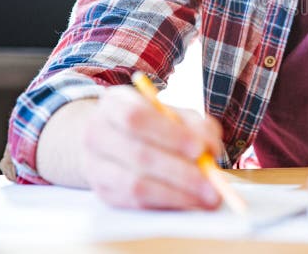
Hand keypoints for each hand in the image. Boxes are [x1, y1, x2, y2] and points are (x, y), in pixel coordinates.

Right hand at [82, 85, 223, 209]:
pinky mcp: (103, 193)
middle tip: (211, 184)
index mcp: (113, 103)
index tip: (200, 149)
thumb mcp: (172, 113)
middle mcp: (97, 133)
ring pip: (136, 184)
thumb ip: (196, 125)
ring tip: (205, 198)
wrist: (108, 140)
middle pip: (139, 155)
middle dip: (181, 172)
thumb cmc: (150, 123)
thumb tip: (210, 149)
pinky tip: (188, 202)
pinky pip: (135, 203)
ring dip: (177, 194)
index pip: (137, 117)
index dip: (170, 134)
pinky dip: (166, 204)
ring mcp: (95, 166)